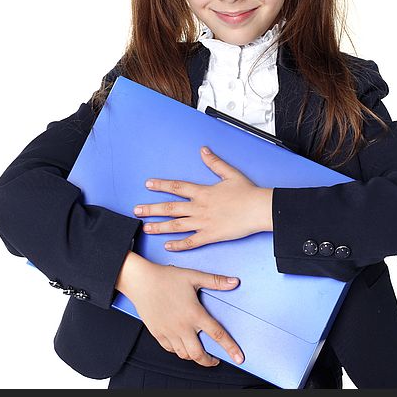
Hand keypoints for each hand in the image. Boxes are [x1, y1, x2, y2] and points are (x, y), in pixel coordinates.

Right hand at [116, 252, 244, 366]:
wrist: (140, 281)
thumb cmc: (166, 277)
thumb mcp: (194, 276)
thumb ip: (216, 281)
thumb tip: (235, 282)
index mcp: (195, 314)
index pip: (218, 335)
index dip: (231, 348)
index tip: (239, 358)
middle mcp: (182, 327)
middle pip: (199, 354)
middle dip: (209, 362)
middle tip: (215, 360)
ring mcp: (168, 332)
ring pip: (184, 354)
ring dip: (194, 357)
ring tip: (200, 353)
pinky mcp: (157, 333)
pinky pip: (170, 349)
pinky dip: (179, 351)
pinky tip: (183, 346)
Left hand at [134, 146, 272, 250]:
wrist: (259, 209)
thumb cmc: (248, 193)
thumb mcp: (230, 174)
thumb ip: (214, 162)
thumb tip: (203, 150)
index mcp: (203, 192)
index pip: (177, 187)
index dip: (161, 185)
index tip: (148, 184)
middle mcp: (199, 207)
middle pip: (170, 208)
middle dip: (152, 209)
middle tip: (137, 210)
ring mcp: (203, 222)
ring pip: (176, 225)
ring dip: (160, 226)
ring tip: (146, 227)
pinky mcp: (211, 235)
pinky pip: (191, 242)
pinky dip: (179, 245)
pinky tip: (168, 246)